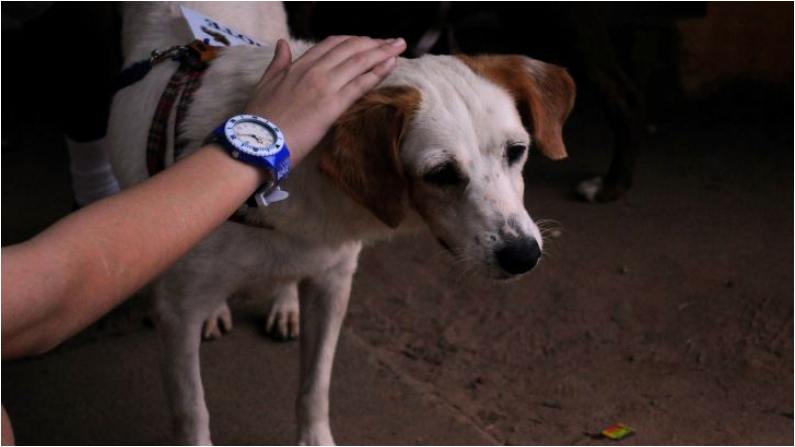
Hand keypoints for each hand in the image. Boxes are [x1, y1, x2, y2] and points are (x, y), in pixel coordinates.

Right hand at [244, 36, 406, 163]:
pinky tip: (391, 64)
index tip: (367, 41)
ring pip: (359, 62)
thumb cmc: (258, 119)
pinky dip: (378, 71)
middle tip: (392, 41)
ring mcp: (325, 86)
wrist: (257, 142)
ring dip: (382, 52)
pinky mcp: (333, 105)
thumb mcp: (264, 84)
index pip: (331, 44)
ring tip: (398, 47)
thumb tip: (282, 44)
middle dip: (374, 43)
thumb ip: (277, 63)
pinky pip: (361, 84)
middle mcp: (314, 71)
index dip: (353, 41)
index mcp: (298, 66)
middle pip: (350, 48)